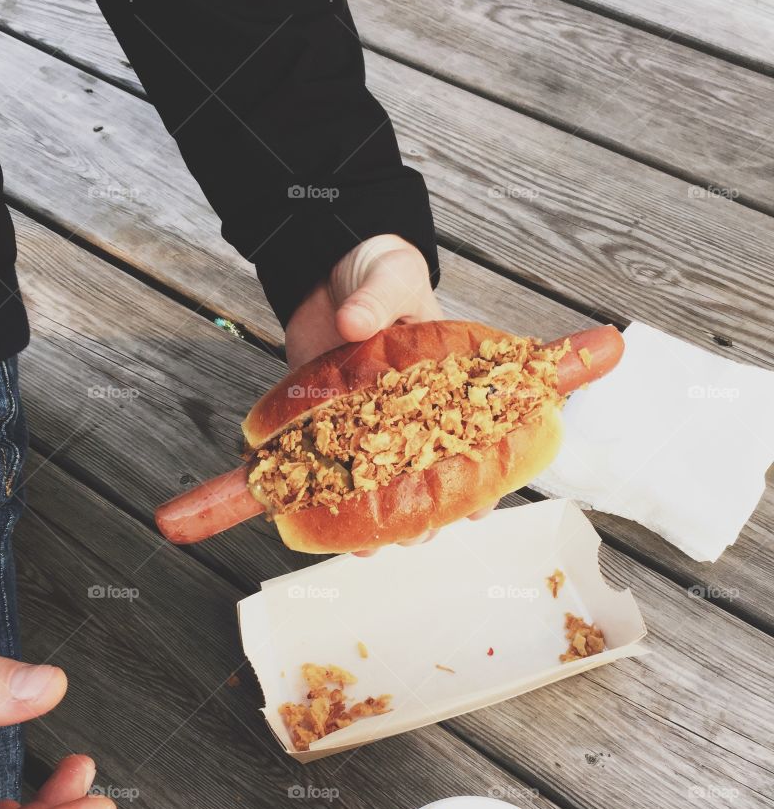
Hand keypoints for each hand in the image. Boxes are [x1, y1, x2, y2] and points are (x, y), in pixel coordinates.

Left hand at [285, 234, 490, 553]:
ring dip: (383, 523)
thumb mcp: (389, 274)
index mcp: (447, 384)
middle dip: (429, 516)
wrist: (325, 265)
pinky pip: (332, 474)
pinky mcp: (326, 426)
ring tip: (374, 543)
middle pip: (431, 479)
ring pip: (384, 489)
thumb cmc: (377, 269)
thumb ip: (377, 296)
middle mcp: (412, 414)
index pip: (477, 440)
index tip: (477, 507)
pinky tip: (329, 530)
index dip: (483, 481)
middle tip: (418, 533)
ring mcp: (369, 425)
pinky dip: (329, 506)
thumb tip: (353, 321)